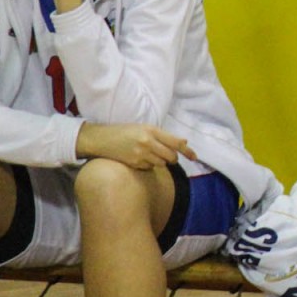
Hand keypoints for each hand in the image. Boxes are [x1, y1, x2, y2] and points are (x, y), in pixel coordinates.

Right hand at [75, 122, 196, 169]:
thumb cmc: (124, 132)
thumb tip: (184, 142)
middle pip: (171, 157)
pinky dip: (149, 165)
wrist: (101, 139)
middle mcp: (147, 142)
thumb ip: (163, 136)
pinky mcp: (134, 164)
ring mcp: (141, 154)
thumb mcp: (144, 128)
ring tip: (149, 154)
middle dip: (173, 158)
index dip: (188, 151)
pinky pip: (150, 168)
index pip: (176, 142)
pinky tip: (140, 158)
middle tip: (168, 156)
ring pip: (162, 164)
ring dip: (160, 162)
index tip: (195, 157)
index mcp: (151, 130)